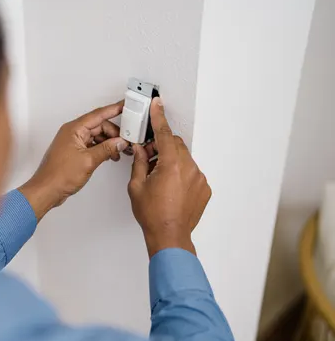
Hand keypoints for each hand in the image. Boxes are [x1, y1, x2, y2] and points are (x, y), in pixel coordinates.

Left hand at [20, 101, 128, 220]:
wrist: (47, 190)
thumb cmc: (58, 176)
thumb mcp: (88, 160)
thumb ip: (106, 149)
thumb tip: (119, 142)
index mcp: (74, 129)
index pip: (98, 114)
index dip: (113, 109)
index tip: (125, 106)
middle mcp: (72, 133)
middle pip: (99, 126)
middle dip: (114, 133)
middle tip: (126, 140)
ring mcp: (73, 142)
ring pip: (96, 136)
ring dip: (108, 142)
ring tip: (119, 151)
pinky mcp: (74, 152)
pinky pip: (92, 145)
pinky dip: (102, 149)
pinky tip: (109, 155)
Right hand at [128, 98, 210, 256]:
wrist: (169, 236)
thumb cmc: (152, 215)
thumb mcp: (136, 186)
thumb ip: (139, 163)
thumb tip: (141, 151)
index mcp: (170, 165)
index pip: (164, 134)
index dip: (159, 118)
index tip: (157, 105)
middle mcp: (188, 169)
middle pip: (175, 145)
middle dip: (161, 147)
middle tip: (148, 158)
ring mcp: (199, 178)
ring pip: (183, 159)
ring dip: (171, 162)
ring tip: (159, 180)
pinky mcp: (204, 188)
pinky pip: (191, 173)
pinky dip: (180, 175)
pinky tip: (170, 189)